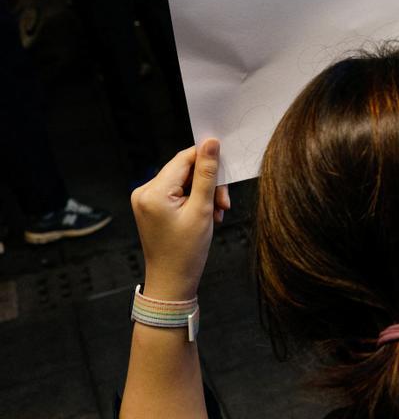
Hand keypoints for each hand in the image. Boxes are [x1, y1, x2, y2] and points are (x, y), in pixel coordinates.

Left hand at [131, 139, 231, 300]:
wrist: (172, 282)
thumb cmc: (186, 251)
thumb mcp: (202, 209)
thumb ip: (207, 174)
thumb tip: (211, 143)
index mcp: (153, 192)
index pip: (184, 158)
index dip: (208, 160)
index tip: (227, 171)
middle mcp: (144, 191)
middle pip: (185, 170)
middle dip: (209, 183)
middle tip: (224, 202)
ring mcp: (146, 199)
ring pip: (184, 181)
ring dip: (205, 193)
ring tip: (217, 212)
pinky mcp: (151, 206)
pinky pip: (178, 192)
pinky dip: (195, 200)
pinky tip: (206, 215)